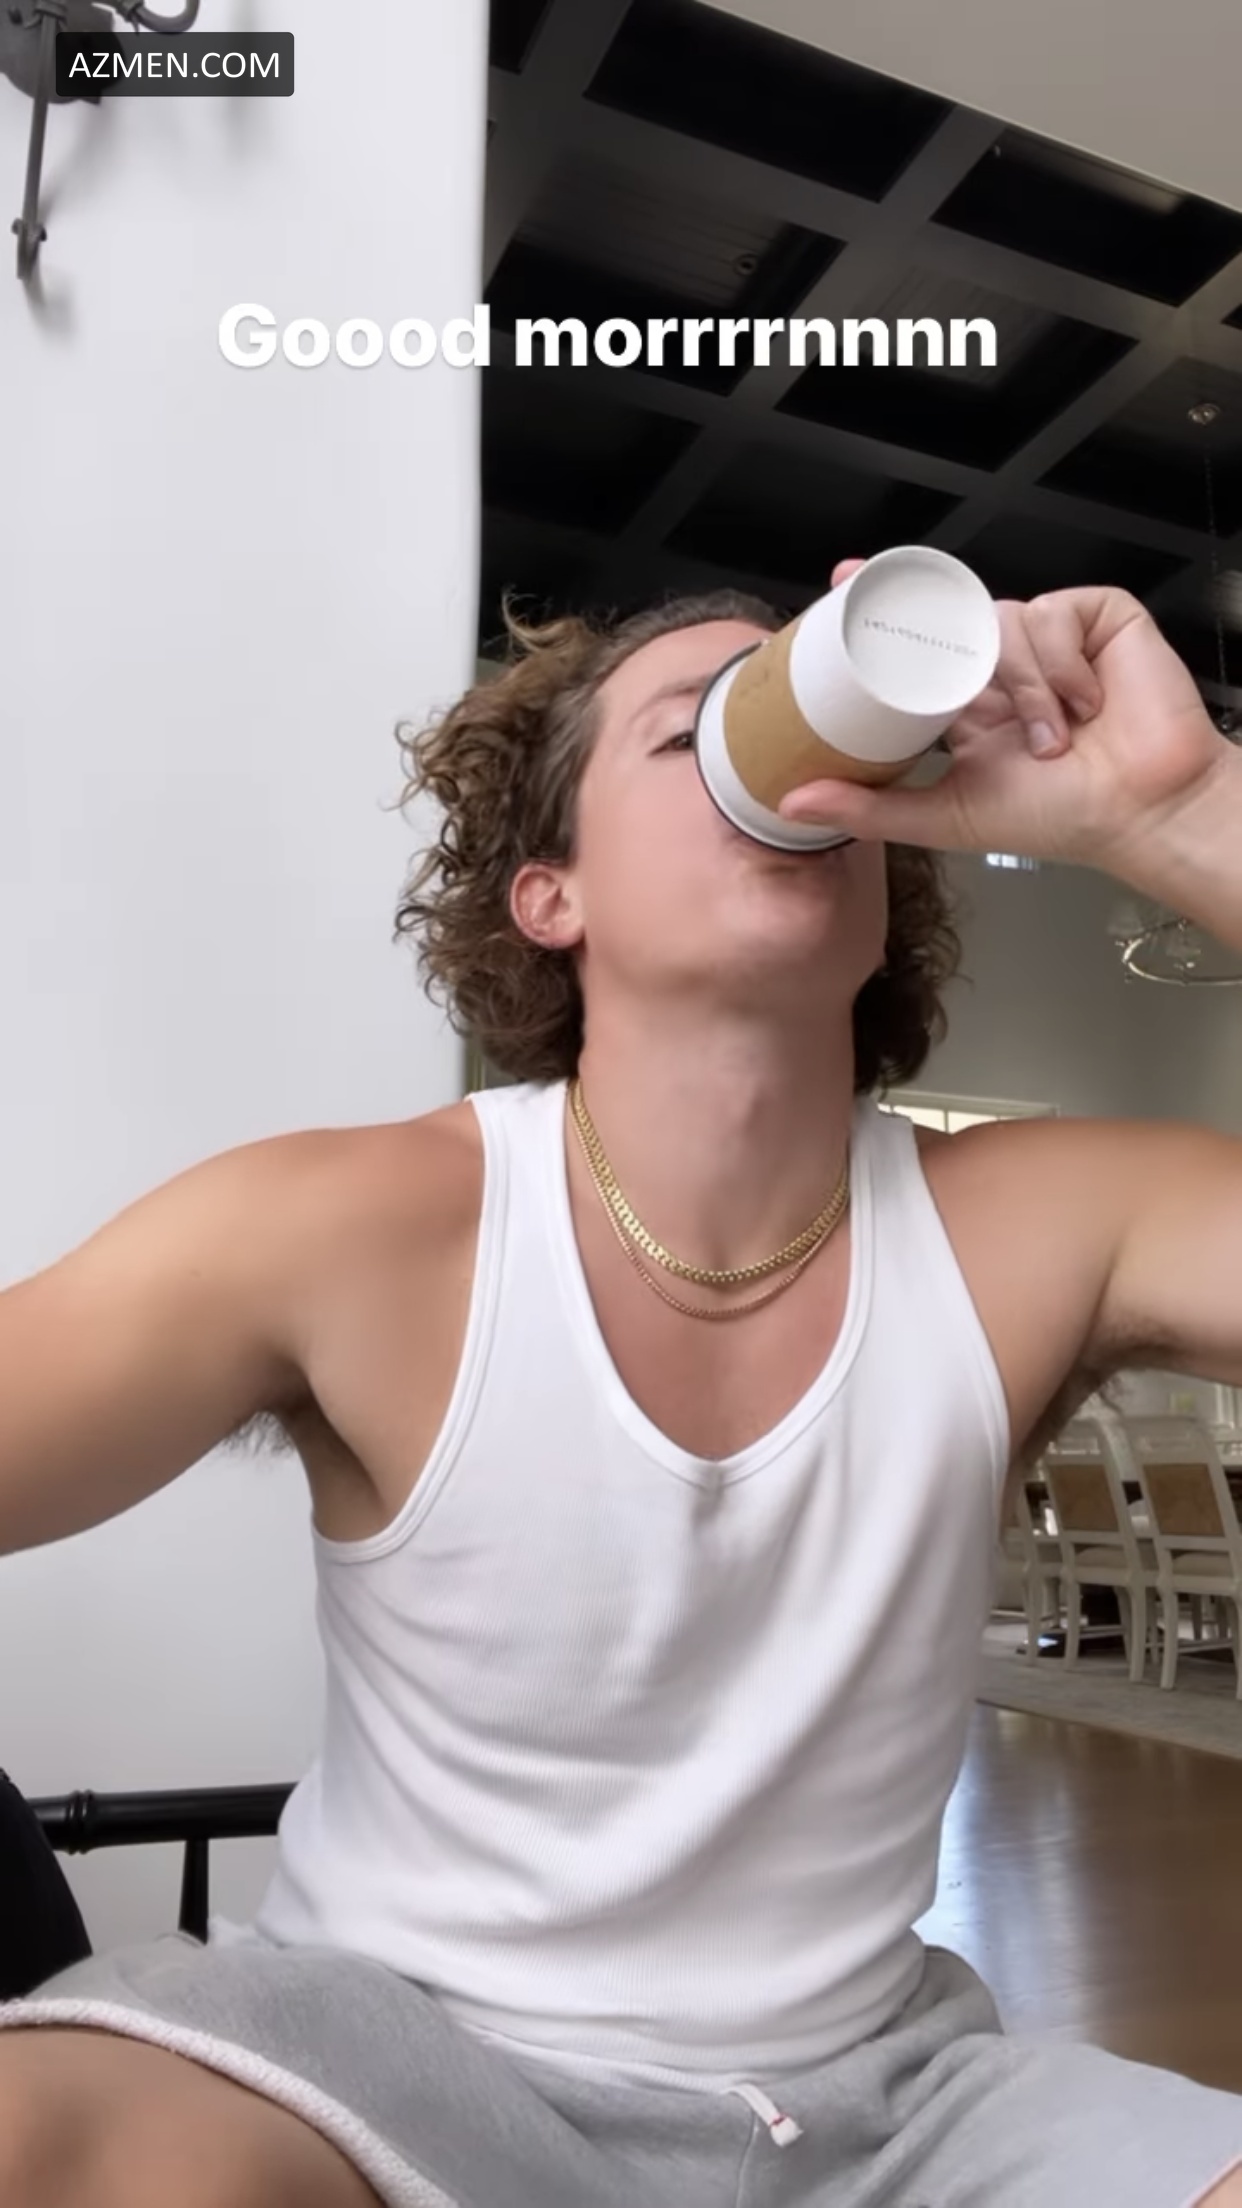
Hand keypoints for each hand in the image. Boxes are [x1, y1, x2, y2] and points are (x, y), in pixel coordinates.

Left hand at [779, 558, 1231, 873]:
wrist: (1138, 812)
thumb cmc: (1059, 818)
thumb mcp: (945, 815)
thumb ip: (870, 808)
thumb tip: (792, 802)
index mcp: (968, 702)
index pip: (918, 642)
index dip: (885, 608)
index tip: (842, 579)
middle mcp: (1006, 663)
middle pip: (957, 619)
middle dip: (944, 631)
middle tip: (938, 662)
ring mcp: (1053, 637)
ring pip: (1004, 623)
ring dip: (1025, 687)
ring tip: (1050, 741)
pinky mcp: (1099, 618)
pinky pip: (1056, 614)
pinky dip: (1065, 663)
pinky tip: (1087, 704)